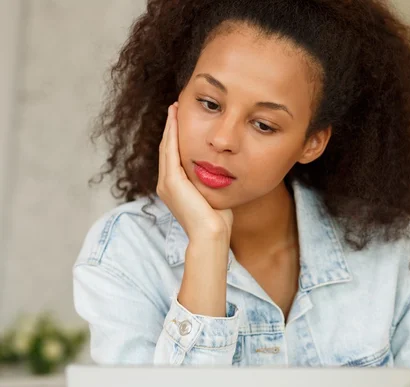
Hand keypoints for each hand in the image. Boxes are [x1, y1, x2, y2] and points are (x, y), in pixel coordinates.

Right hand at [157, 103, 233, 241]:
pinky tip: (176, 119)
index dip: (176, 136)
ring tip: (174, 108)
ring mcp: (166, 182)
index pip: (173, 155)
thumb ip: (211, 181)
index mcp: (174, 187)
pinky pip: (170, 151)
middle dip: (171, 126)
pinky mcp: (172, 181)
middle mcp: (165, 184)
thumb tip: (221, 171)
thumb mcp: (212, 194)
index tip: (181, 119)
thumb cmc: (217, 220)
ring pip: (167, 146)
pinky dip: (172, 133)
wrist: (211, 234)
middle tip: (175, 106)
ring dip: (170, 126)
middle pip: (167, 147)